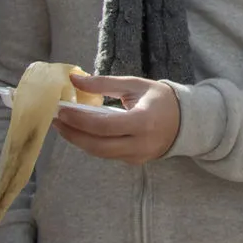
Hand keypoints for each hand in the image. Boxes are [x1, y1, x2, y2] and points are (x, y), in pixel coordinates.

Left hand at [54, 73, 179, 165]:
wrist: (185, 121)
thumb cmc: (159, 99)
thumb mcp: (134, 85)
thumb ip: (103, 83)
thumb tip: (74, 80)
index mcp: (143, 122)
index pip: (103, 126)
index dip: (79, 120)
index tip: (61, 110)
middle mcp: (141, 144)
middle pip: (98, 146)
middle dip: (73, 134)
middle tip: (56, 120)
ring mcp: (138, 156)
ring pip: (101, 153)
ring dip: (79, 140)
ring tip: (64, 125)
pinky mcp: (135, 162)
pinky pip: (108, 154)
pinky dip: (92, 143)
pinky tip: (81, 132)